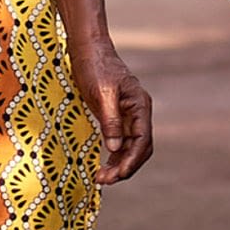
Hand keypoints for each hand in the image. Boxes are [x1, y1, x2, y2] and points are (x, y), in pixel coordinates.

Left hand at [69, 41, 152, 184]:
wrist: (87, 49)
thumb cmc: (95, 67)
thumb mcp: (102, 93)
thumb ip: (110, 121)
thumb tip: (115, 148)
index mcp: (140, 105)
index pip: (142, 140)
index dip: (132, 160)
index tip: (118, 175)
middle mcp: (138, 112)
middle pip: (140, 147)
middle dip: (126, 166)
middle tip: (105, 180)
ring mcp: (128, 115)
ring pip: (130, 147)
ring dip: (119, 164)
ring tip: (101, 178)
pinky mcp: (116, 116)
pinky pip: (120, 142)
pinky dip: (114, 155)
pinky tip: (103, 165)